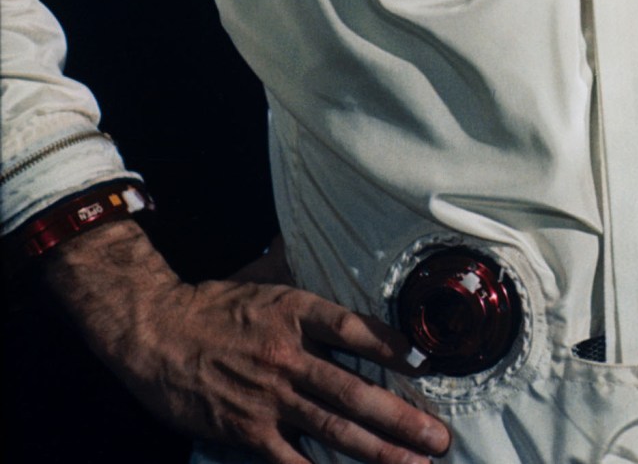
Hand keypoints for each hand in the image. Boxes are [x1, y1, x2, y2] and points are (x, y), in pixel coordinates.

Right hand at [41, 219, 450, 463]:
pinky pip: (288, 459)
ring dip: (378, 451)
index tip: (429, 363)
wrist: (152, 330)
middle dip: (403, 419)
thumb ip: (299, 268)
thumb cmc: (211, 303)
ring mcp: (269, 396)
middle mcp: (290, 356)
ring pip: (333, 429)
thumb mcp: (265, 277)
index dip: (396, 348)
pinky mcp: (244, 428)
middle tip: (439, 438)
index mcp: (299, 313)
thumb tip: (315, 241)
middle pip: (357, 391)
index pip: (358, 330)